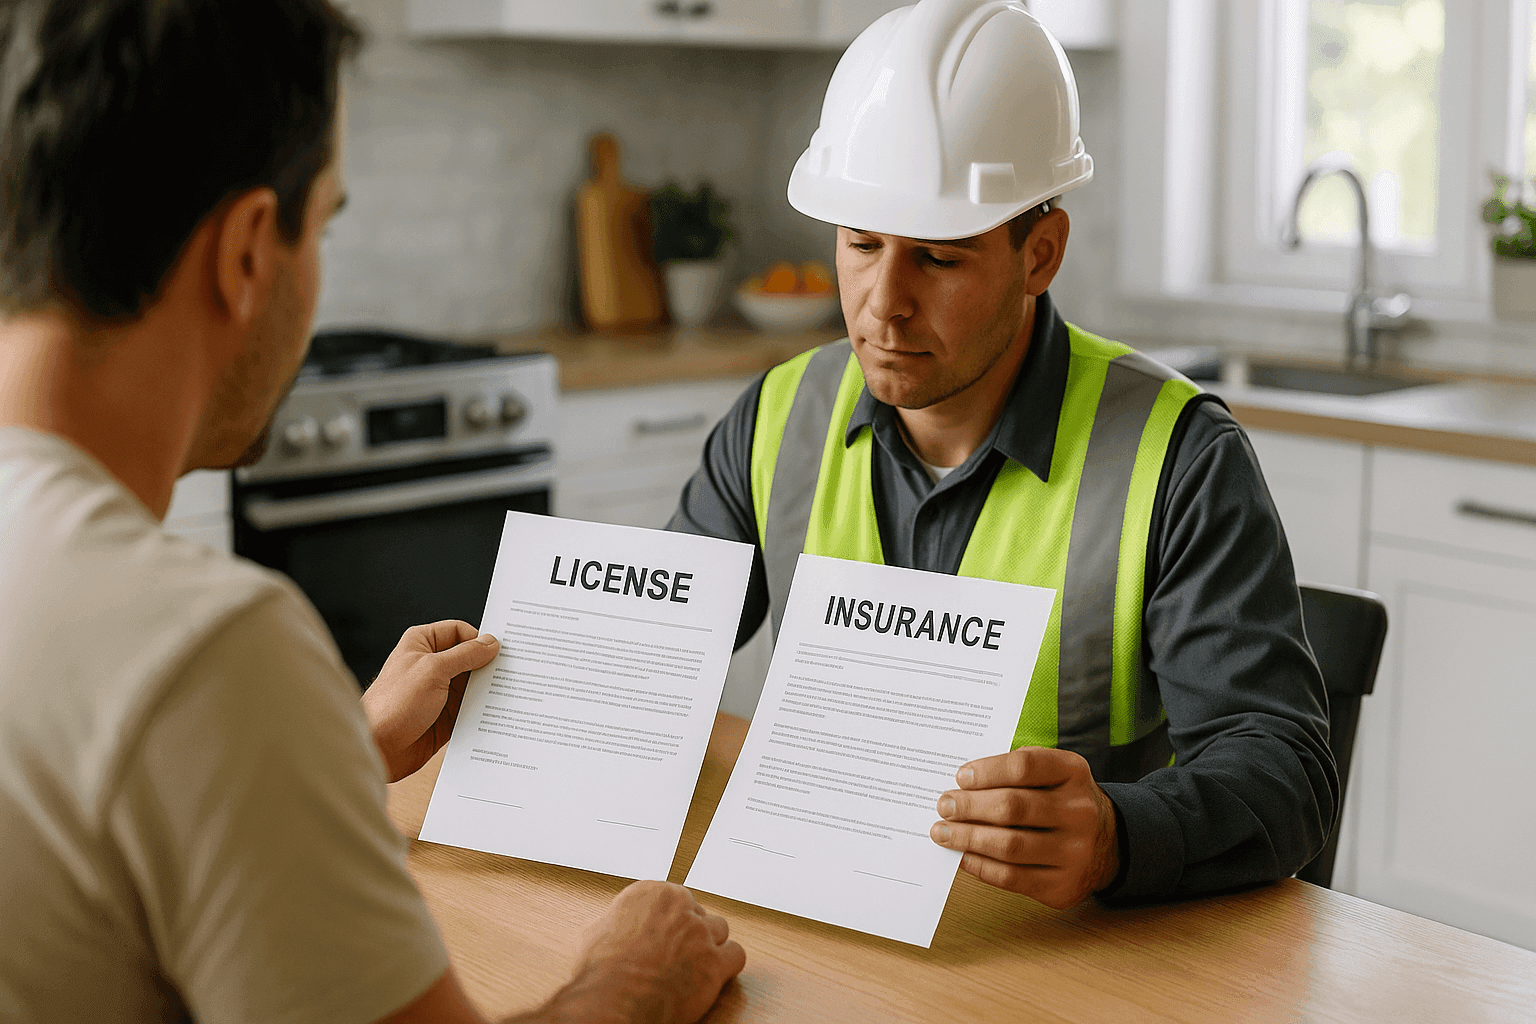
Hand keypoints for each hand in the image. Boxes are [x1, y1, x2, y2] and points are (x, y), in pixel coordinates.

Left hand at [361, 621, 498, 782]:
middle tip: (514, 671)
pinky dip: (484, 709)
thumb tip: (491, 643)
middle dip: (489, 666)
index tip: (502, 651)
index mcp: (422, 643)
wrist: (379, 747)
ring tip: (510, 693)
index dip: (480, 639)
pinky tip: (499, 712)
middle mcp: (432, 665)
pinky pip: (472, 707)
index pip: (460, 631)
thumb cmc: (393, 704)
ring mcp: (439, 690)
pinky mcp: (446, 715)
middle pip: (470, 657)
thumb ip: (465, 654)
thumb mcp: (433, 670)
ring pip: (473, 684)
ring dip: (488, 689)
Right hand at [555, 881, 744, 1023]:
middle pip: (698, 912)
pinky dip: (728, 965)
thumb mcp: (596, 933)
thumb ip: (617, 923)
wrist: (614, 1000)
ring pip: (720, 929)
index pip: (674, 897)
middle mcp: (680, 907)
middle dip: (690, 931)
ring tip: (696, 963)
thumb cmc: (601, 971)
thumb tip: (613, 931)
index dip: (670, 918)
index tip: (666, 931)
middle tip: (678, 952)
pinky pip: (736, 954)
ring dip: (710, 945)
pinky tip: (715, 973)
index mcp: (651, 893)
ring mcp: (700, 934)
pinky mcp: (715, 962)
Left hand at [929, 746, 1118, 908]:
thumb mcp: (1052, 773)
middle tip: (944, 806)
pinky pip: (1012, 877)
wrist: (1107, 843)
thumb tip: (962, 786)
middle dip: (970, 807)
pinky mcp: (1062, 885)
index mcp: (1073, 773)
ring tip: (943, 832)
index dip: (987, 770)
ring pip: (1009, 845)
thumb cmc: (1061, 801)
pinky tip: (963, 856)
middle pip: (1013, 807)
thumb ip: (1015, 772)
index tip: (960, 777)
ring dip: (968, 838)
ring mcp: (1074, 851)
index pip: (1025, 765)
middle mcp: (1079, 811)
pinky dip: (981, 866)